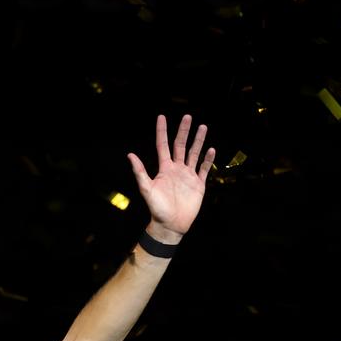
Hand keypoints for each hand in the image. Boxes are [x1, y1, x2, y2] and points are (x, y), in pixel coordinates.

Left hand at [127, 115, 214, 243]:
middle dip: (184, 131)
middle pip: (180, 146)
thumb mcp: (146, 188)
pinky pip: (204, 169)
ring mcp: (188, 175)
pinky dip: (208, 160)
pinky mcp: (198, 184)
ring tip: (203, 127)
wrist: (171, 224)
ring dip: (198, 141)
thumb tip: (130, 155)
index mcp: (164, 168)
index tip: (162, 117)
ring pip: (194, 154)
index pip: (163, 145)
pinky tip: (211, 149)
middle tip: (187, 116)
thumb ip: (140, 172)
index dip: (162, 132)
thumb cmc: (157, 208)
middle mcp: (176, 169)